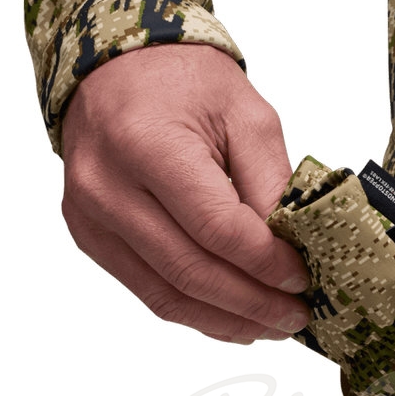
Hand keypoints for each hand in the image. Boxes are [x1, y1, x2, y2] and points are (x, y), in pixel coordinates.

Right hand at [61, 44, 309, 343]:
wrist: (117, 69)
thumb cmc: (184, 84)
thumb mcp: (248, 117)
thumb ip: (271, 184)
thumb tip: (295, 251)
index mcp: (148, 144)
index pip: (218, 228)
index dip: (266, 263)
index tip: (302, 278)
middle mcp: (109, 186)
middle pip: (193, 271)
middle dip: (254, 303)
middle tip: (297, 315)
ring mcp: (92, 218)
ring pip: (169, 295)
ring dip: (229, 320)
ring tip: (273, 326)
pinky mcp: (92, 238)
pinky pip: (150, 293)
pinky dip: (199, 315)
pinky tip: (236, 320)